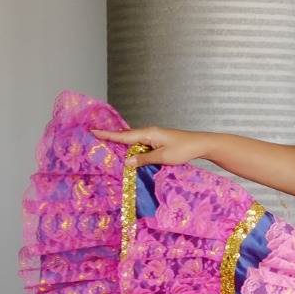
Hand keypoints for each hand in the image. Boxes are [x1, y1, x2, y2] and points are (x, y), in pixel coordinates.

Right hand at [90, 126, 208, 167]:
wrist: (201, 144)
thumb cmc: (183, 149)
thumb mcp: (162, 157)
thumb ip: (144, 159)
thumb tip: (127, 162)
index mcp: (147, 134)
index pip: (123, 135)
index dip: (108, 135)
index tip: (93, 131)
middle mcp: (149, 133)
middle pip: (127, 137)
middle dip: (112, 139)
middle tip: (96, 139)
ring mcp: (154, 137)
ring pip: (135, 142)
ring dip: (123, 146)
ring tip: (108, 148)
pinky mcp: (159, 142)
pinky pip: (142, 145)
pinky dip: (134, 149)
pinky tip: (131, 155)